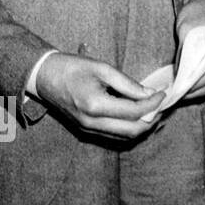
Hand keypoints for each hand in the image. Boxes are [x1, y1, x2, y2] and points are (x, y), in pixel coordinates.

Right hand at [34, 53, 163, 138]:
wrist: (42, 76)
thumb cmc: (70, 67)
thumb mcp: (101, 68)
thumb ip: (127, 83)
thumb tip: (149, 94)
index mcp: (95, 105)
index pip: (134, 111)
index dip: (153, 103)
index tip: (162, 94)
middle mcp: (92, 122)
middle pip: (133, 130)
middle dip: (151, 118)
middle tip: (160, 104)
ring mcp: (88, 129)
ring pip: (125, 136)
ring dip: (142, 125)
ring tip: (151, 109)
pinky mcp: (86, 130)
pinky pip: (114, 135)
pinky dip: (128, 127)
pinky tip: (134, 114)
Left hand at [172, 0, 204, 105]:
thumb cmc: (197, 14)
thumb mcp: (186, 29)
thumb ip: (184, 51)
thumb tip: (179, 74)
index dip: (191, 86)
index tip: (177, 92)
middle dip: (193, 91)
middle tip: (175, 96)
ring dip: (196, 89)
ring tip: (179, 94)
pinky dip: (201, 83)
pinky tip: (187, 86)